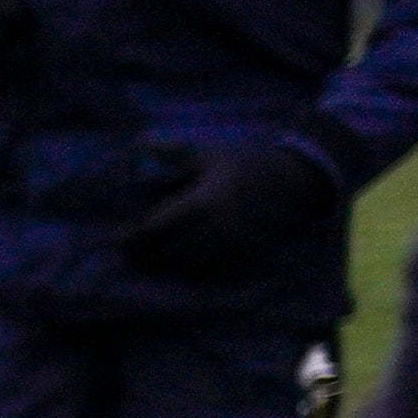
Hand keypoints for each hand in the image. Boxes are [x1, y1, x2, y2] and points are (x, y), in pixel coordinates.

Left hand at [121, 134, 338, 282]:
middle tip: (128, 258)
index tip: (119, 239)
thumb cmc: (247, 163)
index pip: (159, 227)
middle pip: (170, 252)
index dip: (135, 237)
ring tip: (149, 265)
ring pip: (189, 267)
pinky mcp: (248, 255)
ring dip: (166, 269)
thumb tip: (139, 143)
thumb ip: (173, 152)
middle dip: (146, 257)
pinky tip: (180, 270)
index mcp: (205, 200)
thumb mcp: (210, 153)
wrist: (297, 179)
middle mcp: (219, 226)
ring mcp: (235, 244)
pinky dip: (192, 274)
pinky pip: (213, 274)